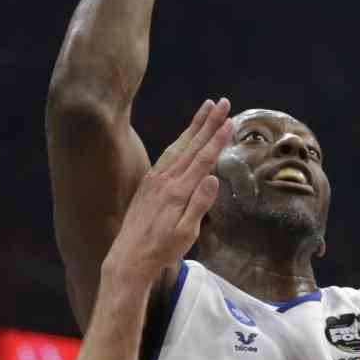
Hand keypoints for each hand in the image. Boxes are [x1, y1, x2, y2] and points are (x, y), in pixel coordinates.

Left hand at [106, 99, 229, 280]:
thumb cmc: (161, 249)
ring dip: (194, 126)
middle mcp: (166, 180)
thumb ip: (199, 205)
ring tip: (205, 109)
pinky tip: (184, 136)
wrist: (128, 257)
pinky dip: (180, 141)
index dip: (217, 139)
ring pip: (179, 146)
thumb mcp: (186, 233)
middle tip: (222, 102)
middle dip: (208, 122)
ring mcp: (155, 180)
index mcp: (178, 191)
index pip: (203, 159)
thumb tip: (213, 179)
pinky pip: (168, 155)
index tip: (230, 121)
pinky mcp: (149, 184)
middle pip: (192, 145)